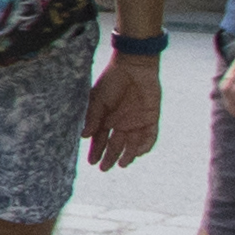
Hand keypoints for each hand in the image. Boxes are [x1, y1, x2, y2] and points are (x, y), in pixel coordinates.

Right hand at [84, 45, 165, 171]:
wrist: (134, 66)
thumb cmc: (112, 80)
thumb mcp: (98, 99)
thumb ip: (93, 117)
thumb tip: (84, 136)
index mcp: (106, 118)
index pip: (100, 139)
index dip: (96, 150)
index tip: (91, 162)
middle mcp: (121, 123)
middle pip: (115, 144)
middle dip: (110, 157)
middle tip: (104, 168)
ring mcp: (136, 121)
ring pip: (132, 144)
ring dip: (128, 155)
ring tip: (122, 164)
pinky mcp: (151, 118)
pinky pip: (150, 136)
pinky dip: (145, 145)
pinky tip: (139, 152)